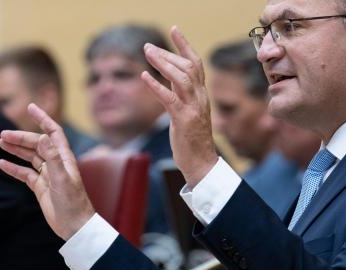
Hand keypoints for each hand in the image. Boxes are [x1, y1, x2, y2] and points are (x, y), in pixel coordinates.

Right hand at [0, 103, 95, 239]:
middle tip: (2, 135)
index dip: (42, 119)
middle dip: (20, 138)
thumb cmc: (73, 203)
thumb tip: (44, 137)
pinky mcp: (41, 188)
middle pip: (36, 144)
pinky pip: (25, 174)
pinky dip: (14, 168)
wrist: (75, 226)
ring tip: (0, 142)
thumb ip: (53, 159)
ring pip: (30, 157)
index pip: (53, 132)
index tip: (31, 107)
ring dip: (16, 149)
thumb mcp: (62, 179)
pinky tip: (2, 163)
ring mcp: (48, 175)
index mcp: (64, 158)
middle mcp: (56, 163)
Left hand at [142, 26, 217, 187]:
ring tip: (147, 54)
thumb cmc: (191, 139)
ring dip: (163, 64)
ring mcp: (194, 108)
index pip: (195, 64)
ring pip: (181, 78)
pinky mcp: (184, 120)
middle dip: (167, 53)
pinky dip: (156, 86)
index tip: (174, 29)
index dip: (185, 45)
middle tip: (147, 47)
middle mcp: (200, 98)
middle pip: (187, 67)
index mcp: (201, 95)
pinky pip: (170, 98)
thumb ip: (179, 92)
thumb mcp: (185, 111)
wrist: (201, 164)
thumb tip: (167, 75)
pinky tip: (144, 76)